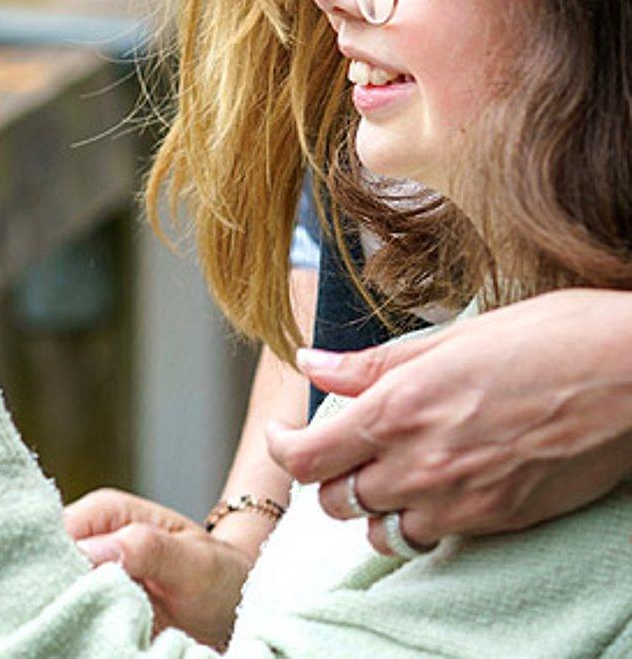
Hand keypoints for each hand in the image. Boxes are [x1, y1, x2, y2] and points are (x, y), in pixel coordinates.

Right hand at [62, 488, 253, 646]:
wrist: (237, 608)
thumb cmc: (220, 575)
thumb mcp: (194, 561)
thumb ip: (146, 549)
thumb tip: (90, 551)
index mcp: (105, 513)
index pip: (56, 533)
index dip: (54, 564)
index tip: (71, 597)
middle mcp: (91, 541)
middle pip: (49, 566)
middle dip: (58, 597)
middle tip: (84, 624)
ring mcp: (92, 578)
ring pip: (57, 596)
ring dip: (70, 619)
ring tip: (90, 638)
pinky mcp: (97, 609)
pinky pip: (75, 620)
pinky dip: (80, 634)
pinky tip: (92, 645)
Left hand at [267, 289, 631, 554]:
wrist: (626, 374)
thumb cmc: (542, 339)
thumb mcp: (445, 339)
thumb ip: (371, 363)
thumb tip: (311, 363)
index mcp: (396, 408)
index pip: (305, 458)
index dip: (281, 447)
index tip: (284, 430)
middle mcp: (420, 463)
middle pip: (335, 501)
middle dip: (326, 477)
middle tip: (337, 448)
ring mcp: (461, 500)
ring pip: (380, 529)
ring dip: (370, 506)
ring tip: (381, 472)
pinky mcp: (498, 521)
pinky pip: (432, 539)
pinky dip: (417, 523)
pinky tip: (429, 489)